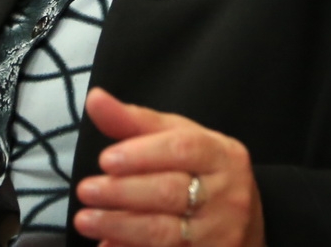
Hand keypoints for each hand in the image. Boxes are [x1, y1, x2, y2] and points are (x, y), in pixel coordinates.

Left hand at [72, 88, 263, 246]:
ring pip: (165, 232)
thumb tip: (94, 98)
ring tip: (86, 219)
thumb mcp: (178, 139)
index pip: (182, 149)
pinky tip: (107, 246)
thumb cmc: (202, 172)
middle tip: (85, 190)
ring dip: (120, 226)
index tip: (105, 159)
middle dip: (122, 192)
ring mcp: (221, 234)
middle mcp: (228, 195)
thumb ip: (136, 121)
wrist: (244, 224)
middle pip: (170, 192)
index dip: (142, 154)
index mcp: (222, 156)